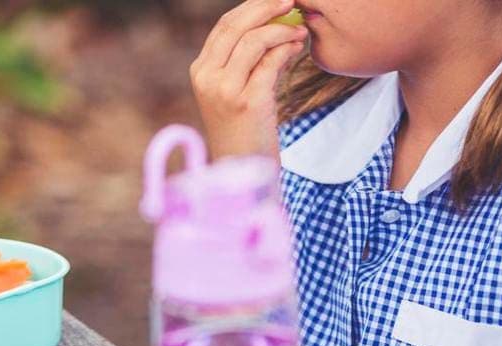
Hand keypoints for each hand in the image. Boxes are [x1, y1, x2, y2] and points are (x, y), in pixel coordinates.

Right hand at [190, 0, 307, 157]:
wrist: (243, 173)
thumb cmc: (245, 133)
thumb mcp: (237, 93)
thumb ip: (246, 63)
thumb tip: (274, 28)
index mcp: (200, 70)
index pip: (224, 26)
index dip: (251, 7)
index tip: (276, 0)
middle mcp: (207, 77)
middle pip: (235, 26)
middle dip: (265, 8)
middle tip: (290, 1)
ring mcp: (225, 90)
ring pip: (253, 41)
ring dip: (281, 29)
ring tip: (300, 29)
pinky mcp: (247, 102)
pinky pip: (269, 63)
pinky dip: (286, 49)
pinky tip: (298, 47)